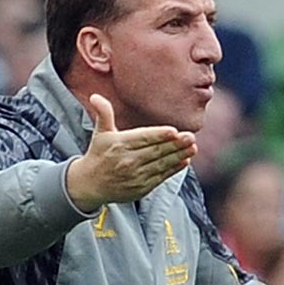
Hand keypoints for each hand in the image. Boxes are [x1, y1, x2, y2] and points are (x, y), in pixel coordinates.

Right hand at [65, 94, 197, 209]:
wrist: (90, 185)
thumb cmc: (99, 155)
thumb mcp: (100, 133)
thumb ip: (103, 114)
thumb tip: (95, 96)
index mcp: (119, 145)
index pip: (142, 138)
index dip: (159, 135)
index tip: (173, 131)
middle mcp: (128, 161)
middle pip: (155, 151)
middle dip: (175, 145)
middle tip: (190, 137)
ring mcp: (136, 176)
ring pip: (161, 164)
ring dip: (178, 156)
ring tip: (193, 147)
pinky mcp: (142, 188)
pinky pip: (161, 177)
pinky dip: (174, 169)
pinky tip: (185, 160)